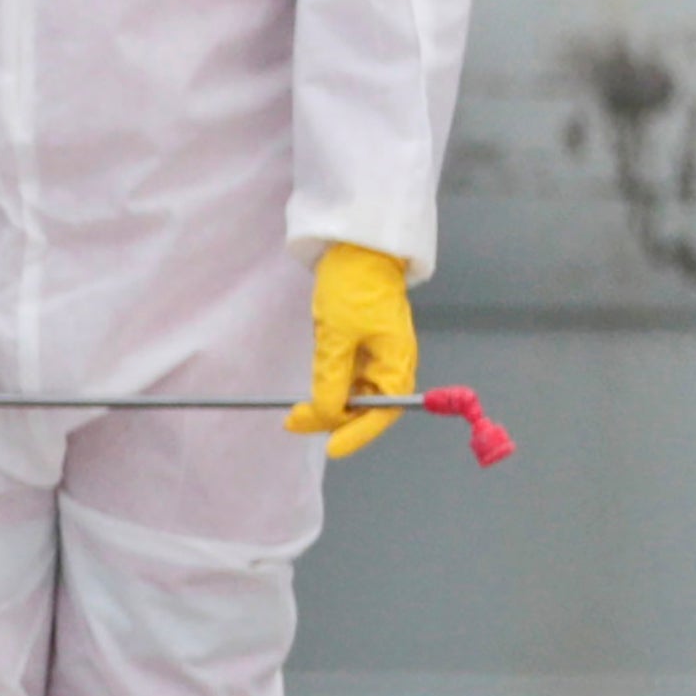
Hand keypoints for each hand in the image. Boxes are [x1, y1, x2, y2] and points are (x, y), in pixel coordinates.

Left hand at [295, 238, 418, 455]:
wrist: (355, 247)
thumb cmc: (353, 287)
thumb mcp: (336, 337)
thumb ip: (331, 379)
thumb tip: (325, 415)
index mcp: (399, 360)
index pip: (384, 411)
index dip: (358, 433)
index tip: (331, 448)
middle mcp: (393, 361)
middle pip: (369, 405)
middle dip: (335, 419)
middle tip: (296, 422)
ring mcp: (378, 353)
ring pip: (355, 393)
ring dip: (329, 404)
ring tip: (296, 412)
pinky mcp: (362, 344)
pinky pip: (348, 375)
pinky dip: (330, 386)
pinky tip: (311, 392)